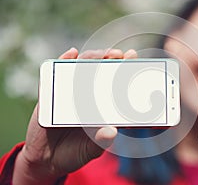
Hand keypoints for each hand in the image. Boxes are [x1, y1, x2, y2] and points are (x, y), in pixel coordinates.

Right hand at [12, 48, 136, 184]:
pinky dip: (63, 61)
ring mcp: (70, 92)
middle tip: (118, 54)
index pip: (115, 83)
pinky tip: (71, 54)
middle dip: (110, 58)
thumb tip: (111, 132)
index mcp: (102, 106)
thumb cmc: (74, 152)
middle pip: (100, 69)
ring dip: (92, 57)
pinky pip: (56, 74)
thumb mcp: (91, 149)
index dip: (124, 68)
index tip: (133, 56)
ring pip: (81, 68)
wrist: (46, 160)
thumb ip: (101, 141)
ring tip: (101, 54)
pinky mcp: (52, 94)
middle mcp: (88, 95)